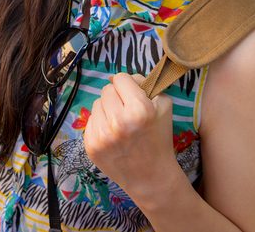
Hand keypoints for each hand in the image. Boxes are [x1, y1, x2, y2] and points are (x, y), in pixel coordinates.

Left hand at [83, 73, 174, 195]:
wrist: (151, 178)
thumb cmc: (159, 139)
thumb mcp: (164, 107)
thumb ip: (147, 85)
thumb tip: (125, 78)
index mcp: (139, 110)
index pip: (120, 78)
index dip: (128, 84)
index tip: (133, 94)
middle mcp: (118, 121)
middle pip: (106, 90)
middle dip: (117, 97)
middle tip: (127, 111)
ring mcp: (101, 135)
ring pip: (96, 104)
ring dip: (107, 110)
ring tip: (120, 125)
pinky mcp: (90, 145)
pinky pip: (90, 121)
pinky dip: (100, 124)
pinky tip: (112, 136)